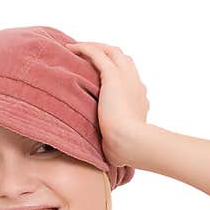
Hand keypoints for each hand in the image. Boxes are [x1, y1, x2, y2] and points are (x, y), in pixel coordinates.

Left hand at [64, 42, 150, 168]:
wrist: (132, 143)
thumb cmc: (127, 151)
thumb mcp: (122, 144)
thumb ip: (116, 144)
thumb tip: (110, 162)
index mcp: (139, 99)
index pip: (129, 79)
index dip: (116, 74)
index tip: (101, 78)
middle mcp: (135, 84)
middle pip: (122, 60)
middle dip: (106, 55)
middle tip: (87, 56)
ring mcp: (126, 78)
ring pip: (111, 52)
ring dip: (94, 47)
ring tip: (76, 49)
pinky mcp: (113, 76)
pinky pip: (97, 54)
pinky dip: (85, 48)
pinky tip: (70, 49)